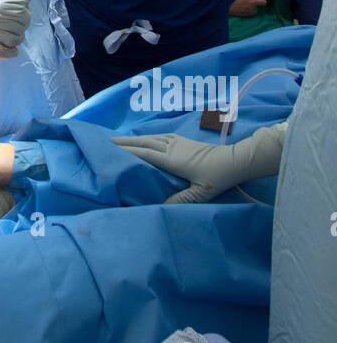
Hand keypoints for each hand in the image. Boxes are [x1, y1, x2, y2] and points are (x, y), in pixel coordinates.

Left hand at [0, 0, 37, 59]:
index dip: (1, 54)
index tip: (11, 53)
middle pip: (8, 45)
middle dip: (13, 40)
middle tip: (12, 28)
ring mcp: (0, 16)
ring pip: (17, 37)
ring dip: (19, 30)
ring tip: (13, 18)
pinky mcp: (14, 10)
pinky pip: (24, 26)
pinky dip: (24, 21)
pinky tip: (18, 12)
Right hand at [112, 126, 284, 203]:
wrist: (235, 160)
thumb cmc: (218, 177)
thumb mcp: (200, 193)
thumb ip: (181, 200)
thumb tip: (161, 206)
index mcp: (172, 159)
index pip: (144, 153)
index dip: (127, 151)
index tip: (110, 149)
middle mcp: (172, 147)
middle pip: (144, 142)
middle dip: (126, 141)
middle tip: (107, 141)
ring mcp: (179, 142)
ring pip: (151, 137)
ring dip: (135, 138)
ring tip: (121, 140)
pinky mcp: (184, 141)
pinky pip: (161, 136)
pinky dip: (149, 136)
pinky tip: (147, 138)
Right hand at [230, 0, 267, 17]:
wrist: (227, 5)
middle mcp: (253, 1)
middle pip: (264, 2)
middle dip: (262, 1)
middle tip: (258, 1)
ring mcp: (252, 8)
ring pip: (258, 7)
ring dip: (254, 6)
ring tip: (247, 5)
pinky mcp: (250, 13)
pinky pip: (253, 12)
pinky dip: (250, 10)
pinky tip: (245, 8)